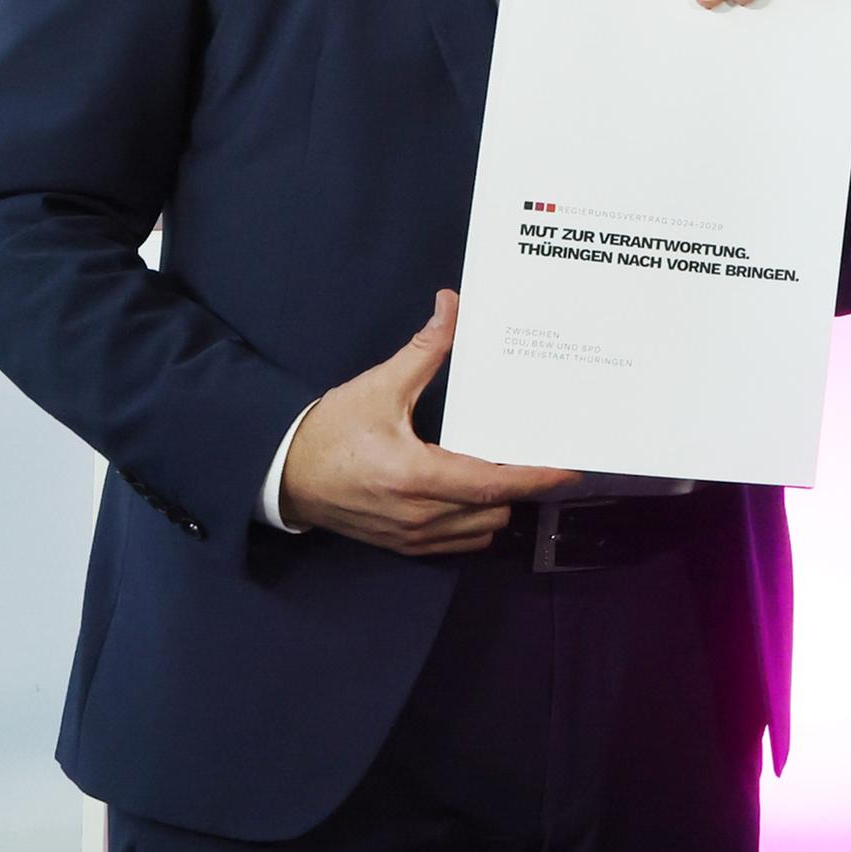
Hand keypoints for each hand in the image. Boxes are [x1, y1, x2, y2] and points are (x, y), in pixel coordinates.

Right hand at [279, 291, 581, 553]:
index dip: (536, 478)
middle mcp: (419, 514)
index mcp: (416, 475)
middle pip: (496, 509)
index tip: (569, 469)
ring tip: (502, 470)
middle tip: (531, 454)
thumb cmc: (330, 430)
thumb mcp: (379, 386)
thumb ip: (424, 349)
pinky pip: (458, 542)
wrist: (281, 474)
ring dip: (497, 505)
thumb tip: (452, 305)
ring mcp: (412, 536)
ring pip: (481, 530)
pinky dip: (474, 520)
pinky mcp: (403, 546)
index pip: (493, 484)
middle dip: (518, 485)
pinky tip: (472, 492)